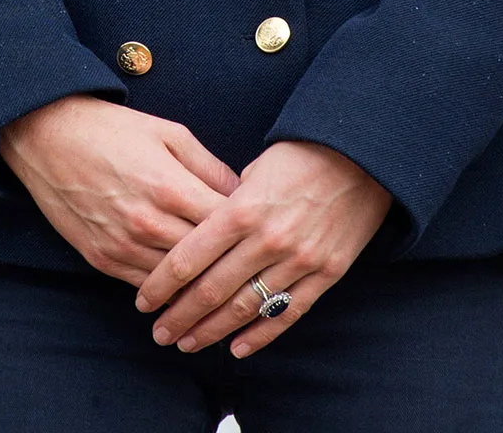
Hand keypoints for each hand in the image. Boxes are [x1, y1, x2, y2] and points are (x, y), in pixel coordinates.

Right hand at [0, 95, 238, 285]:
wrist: (45, 134)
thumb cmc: (110, 128)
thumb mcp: (167, 131)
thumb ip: (208, 166)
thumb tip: (243, 194)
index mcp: (170, 187)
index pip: (227, 226)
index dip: (250, 233)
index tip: (265, 237)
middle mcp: (148, 222)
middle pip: (206, 261)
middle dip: (232, 267)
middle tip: (255, 274)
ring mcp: (123, 245)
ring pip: (178, 284)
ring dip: (202, 289)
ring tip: (228, 293)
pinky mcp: (102, 258)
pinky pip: (146, 287)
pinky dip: (168, 292)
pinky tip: (185, 293)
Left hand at [135, 140, 392, 357]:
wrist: (359, 158)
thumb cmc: (298, 155)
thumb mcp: (251, 170)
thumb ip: (224, 203)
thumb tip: (198, 228)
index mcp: (241, 209)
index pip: (190, 257)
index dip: (162, 284)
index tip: (143, 302)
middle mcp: (267, 240)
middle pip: (212, 289)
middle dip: (181, 314)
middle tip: (158, 332)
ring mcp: (298, 261)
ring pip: (246, 307)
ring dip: (213, 330)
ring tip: (187, 343)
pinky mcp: (324, 274)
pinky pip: (287, 313)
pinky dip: (261, 335)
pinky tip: (237, 348)